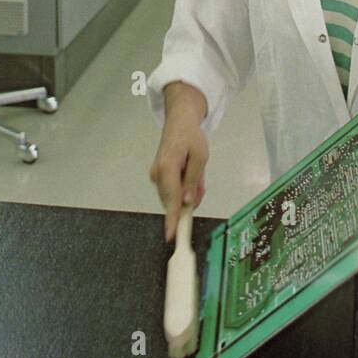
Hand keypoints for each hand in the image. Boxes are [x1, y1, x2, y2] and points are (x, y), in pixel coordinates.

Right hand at [150, 120, 207, 242]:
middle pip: (173, 200)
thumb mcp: (200, 157)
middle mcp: (157, 174)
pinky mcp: (158, 176)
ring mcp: (156, 175)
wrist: (179, 122)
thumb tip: (188, 202)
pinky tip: (190, 174)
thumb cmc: (191, 137)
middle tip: (201, 183)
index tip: (171, 235)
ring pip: (174, 196)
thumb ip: (193, 181)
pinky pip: (173, 190)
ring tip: (196, 174)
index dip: (173, 219)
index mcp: (167, 168)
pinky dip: (183, 187)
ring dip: (187, 192)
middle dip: (189, 198)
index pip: (172, 199)